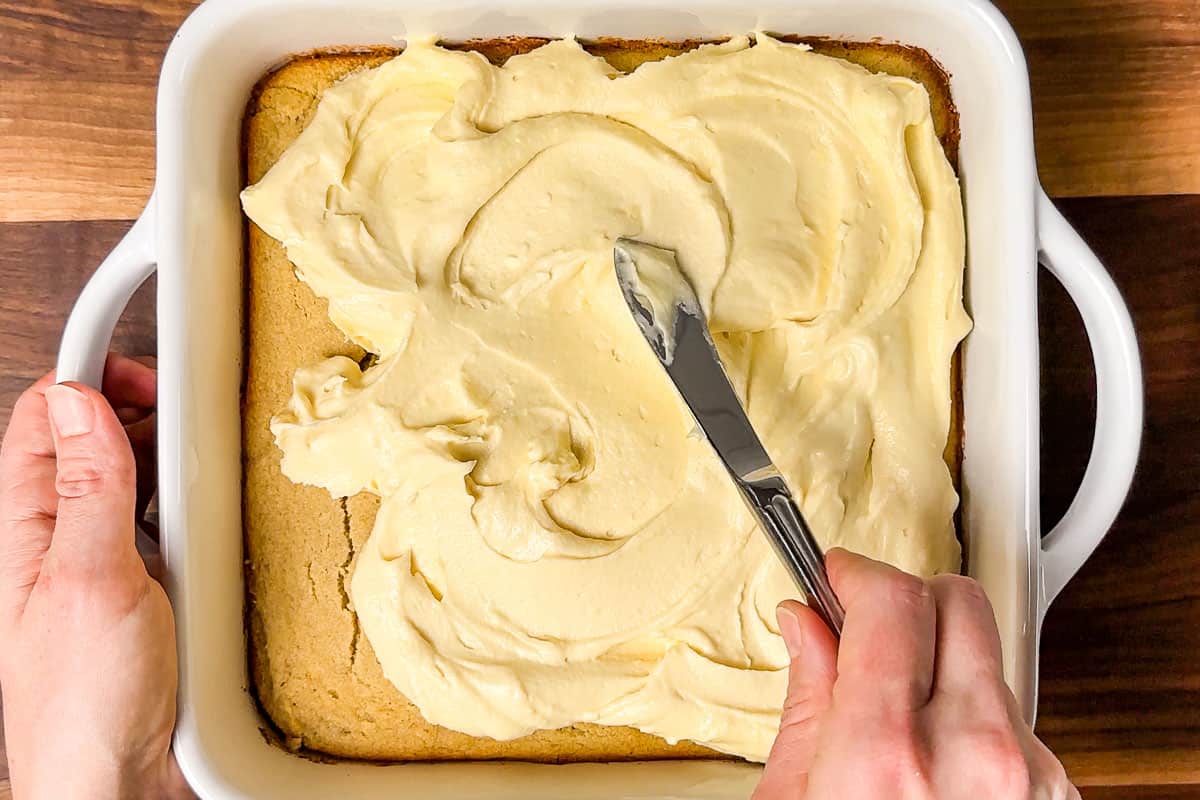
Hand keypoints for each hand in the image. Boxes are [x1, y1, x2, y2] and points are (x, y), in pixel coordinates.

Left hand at [0, 357, 192, 798]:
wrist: (115, 788)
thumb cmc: (84, 707)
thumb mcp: (89, 581)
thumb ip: (88, 489)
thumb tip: (79, 402)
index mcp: (25, 524)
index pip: (46, 417)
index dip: (92, 379)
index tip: (151, 369)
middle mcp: (59, 536)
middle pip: (92, 439)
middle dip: (140, 412)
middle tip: (191, 412)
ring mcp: (102, 563)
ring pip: (132, 480)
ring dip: (169, 461)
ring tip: (206, 458)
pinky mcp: (143, 592)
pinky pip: (161, 527)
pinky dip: (188, 509)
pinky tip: (212, 517)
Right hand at [755, 549, 1078, 799]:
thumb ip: (806, 707)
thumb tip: (806, 625)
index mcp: (886, 753)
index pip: (893, 599)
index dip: (856, 572)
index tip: (839, 572)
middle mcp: (973, 753)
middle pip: (959, 602)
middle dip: (907, 600)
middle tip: (869, 629)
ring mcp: (1028, 773)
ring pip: (989, 657)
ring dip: (944, 664)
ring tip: (903, 716)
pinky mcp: (1058, 792)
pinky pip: (1016, 715)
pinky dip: (975, 718)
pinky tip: (941, 760)